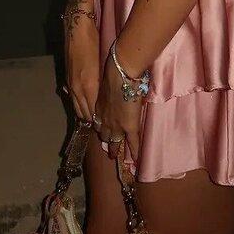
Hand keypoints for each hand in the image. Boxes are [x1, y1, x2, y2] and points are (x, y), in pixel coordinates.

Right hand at [62, 0, 99, 123]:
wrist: (76, 28)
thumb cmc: (92, 43)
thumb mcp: (101, 64)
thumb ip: (102, 83)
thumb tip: (106, 98)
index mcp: (87, 85)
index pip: (93, 110)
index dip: (100, 120)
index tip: (109, 127)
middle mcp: (77, 87)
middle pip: (84, 112)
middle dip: (92, 120)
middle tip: (104, 128)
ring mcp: (71, 83)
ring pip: (77, 106)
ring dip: (85, 114)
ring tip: (95, 121)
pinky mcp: (68, 77)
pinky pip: (73, 98)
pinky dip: (80, 104)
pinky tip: (85, 107)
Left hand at [93, 49, 143, 166]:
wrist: (121, 75)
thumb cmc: (115, 74)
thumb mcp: (107, 84)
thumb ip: (109, 89)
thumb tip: (112, 85)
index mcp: (99, 108)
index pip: (98, 122)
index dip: (100, 127)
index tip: (101, 131)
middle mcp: (105, 119)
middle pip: (104, 133)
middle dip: (105, 141)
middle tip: (107, 148)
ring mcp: (116, 125)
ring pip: (114, 141)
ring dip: (115, 148)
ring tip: (115, 154)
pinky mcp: (129, 127)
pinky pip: (132, 142)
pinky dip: (134, 151)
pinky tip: (136, 159)